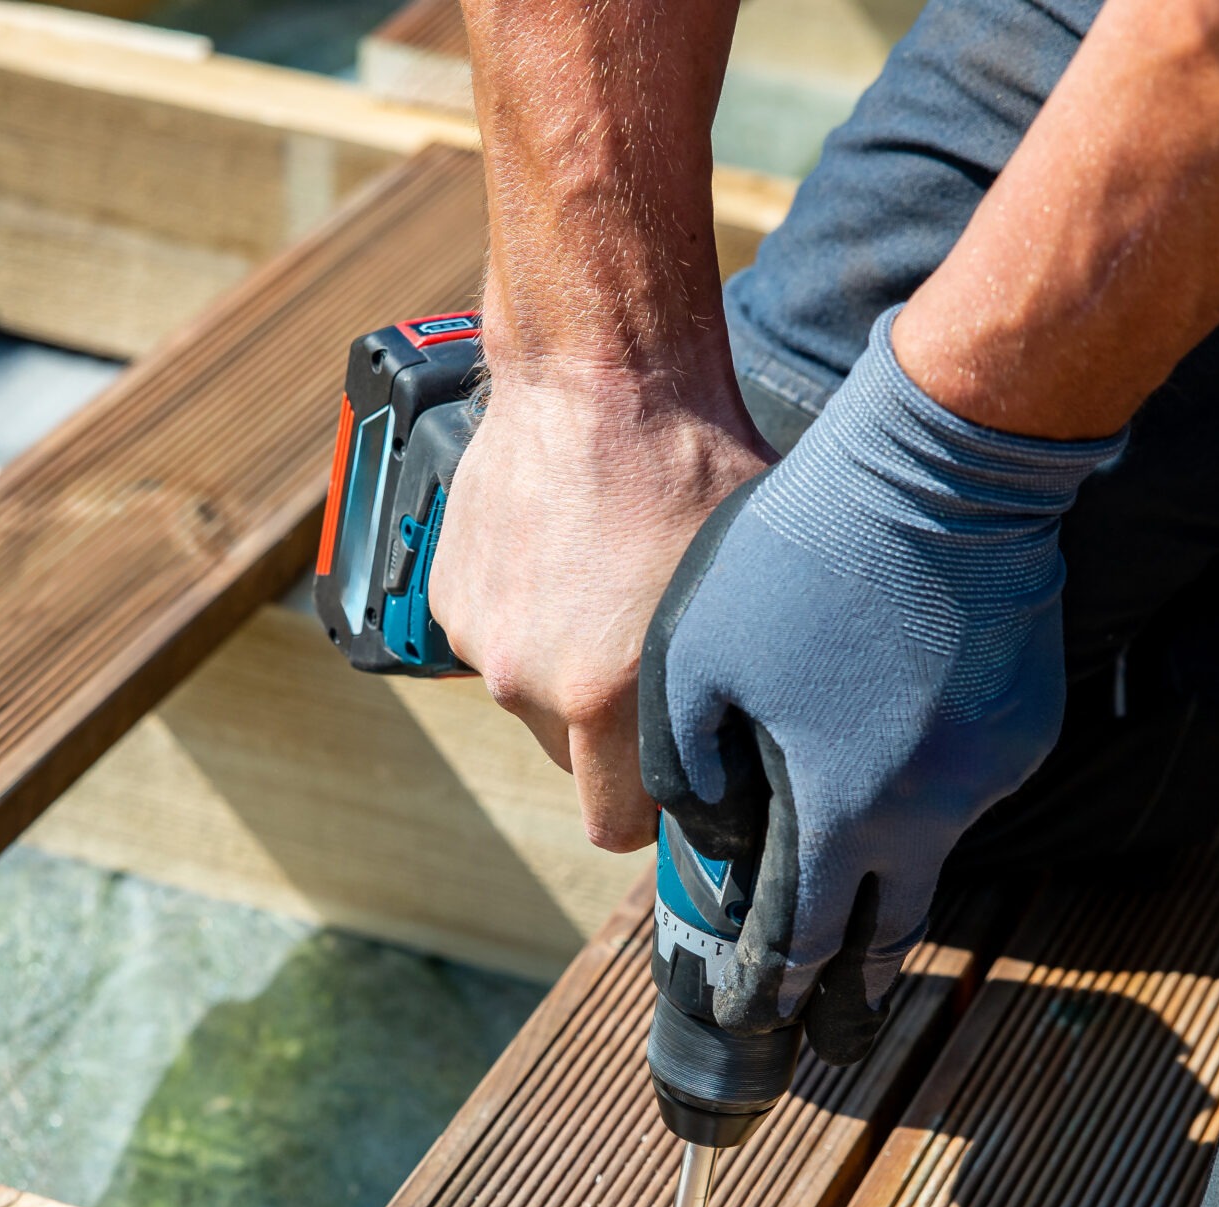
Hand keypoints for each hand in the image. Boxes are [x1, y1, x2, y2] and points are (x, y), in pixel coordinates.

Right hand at [429, 370, 769, 851]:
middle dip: (612, 731)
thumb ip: (744, 693)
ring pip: (536, 696)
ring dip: (567, 666)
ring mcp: (482, 639)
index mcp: (605, 696)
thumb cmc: (693, 465)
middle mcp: (530, 681)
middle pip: (575, 760)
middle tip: (651, 655)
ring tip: (608, 588)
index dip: (653, 811)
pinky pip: (499, 639)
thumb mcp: (749, 593)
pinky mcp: (450, 596)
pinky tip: (567, 558)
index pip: (614, 825)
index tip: (677, 780)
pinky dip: (528, 616)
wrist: (596, 369)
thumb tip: (768, 762)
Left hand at [639, 308, 1125, 1063]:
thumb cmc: (802, 556)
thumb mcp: (696, 657)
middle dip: (857, 985)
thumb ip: (688, 766)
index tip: (755, 1019)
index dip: (777, 985)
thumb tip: (713, 836)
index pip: (809, 934)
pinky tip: (889, 758)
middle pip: (894, 924)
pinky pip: (965, 786)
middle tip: (836, 1026)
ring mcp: (995, 768)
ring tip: (849, 883)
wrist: (945, 464)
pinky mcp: (1028, 724)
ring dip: (889, 872)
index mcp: (847, 805)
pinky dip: (925, 795)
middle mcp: (935, 807)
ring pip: (932, 849)